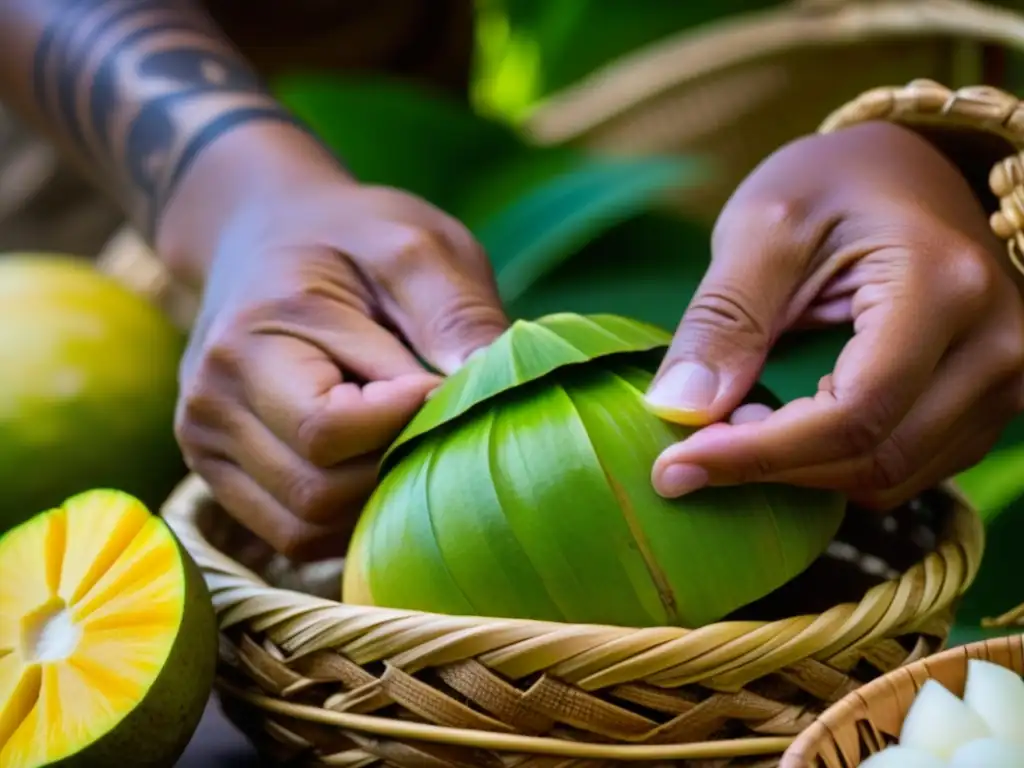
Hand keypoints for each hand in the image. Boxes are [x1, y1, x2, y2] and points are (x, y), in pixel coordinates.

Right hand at [165, 137, 507, 559]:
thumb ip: (456, 312)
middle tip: (425, 413)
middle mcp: (211, 400)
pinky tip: (374, 463)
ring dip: (374, 499)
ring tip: (399, 434)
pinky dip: (347, 518)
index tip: (438, 382)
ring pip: (306, 528)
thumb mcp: (414, 246)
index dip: (404, 422)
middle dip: (394, 465)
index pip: (330, 429)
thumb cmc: (352, 239)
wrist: (268, 234)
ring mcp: (205, 444)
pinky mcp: (218, 474)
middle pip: (319, 491)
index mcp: (249, 337)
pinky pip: (292, 536)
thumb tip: (499, 387)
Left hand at [645, 122, 1023, 509]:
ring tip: (741, 419)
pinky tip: (789, 427)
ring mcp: (1006, 379)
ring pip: (893, 477)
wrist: (903, 168)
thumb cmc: (830, 183)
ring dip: (803, 472)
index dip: (758, 454)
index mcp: (942, 288)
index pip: (853, 414)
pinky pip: (910, 467)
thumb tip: (679, 412)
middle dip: (773, 467)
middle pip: (875, 458)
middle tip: (696, 440)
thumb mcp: (762, 228)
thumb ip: (723, 319)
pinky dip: (837, 465)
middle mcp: (996, 344)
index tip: (676, 464)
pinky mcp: (989, 401)